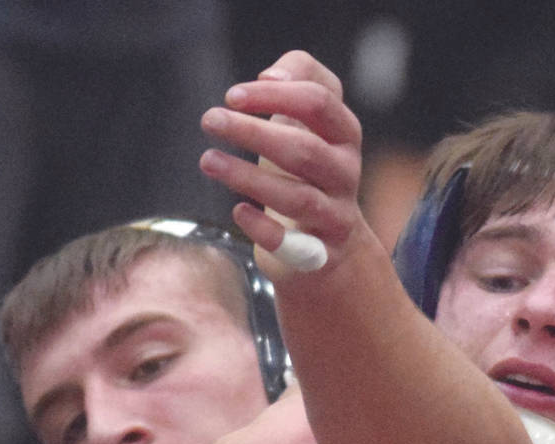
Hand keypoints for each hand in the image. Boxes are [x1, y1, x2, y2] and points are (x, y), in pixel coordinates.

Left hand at [198, 50, 369, 276]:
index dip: (275, 95)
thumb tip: (269, 77)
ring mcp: (336, 216)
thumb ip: (299, 78)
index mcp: (345, 134)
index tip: (232, 95)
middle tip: (210, 119)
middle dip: (253, 133)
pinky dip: (263, 228)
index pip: (317, 103)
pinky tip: (238, 211)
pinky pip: (294, 247)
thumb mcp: (310, 120)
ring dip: (247, 178)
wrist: (334, 243)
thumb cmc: (309, 168)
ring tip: (208, 160)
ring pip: (297, 198)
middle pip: (304, 150)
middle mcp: (346, 174)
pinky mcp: (320, 255)